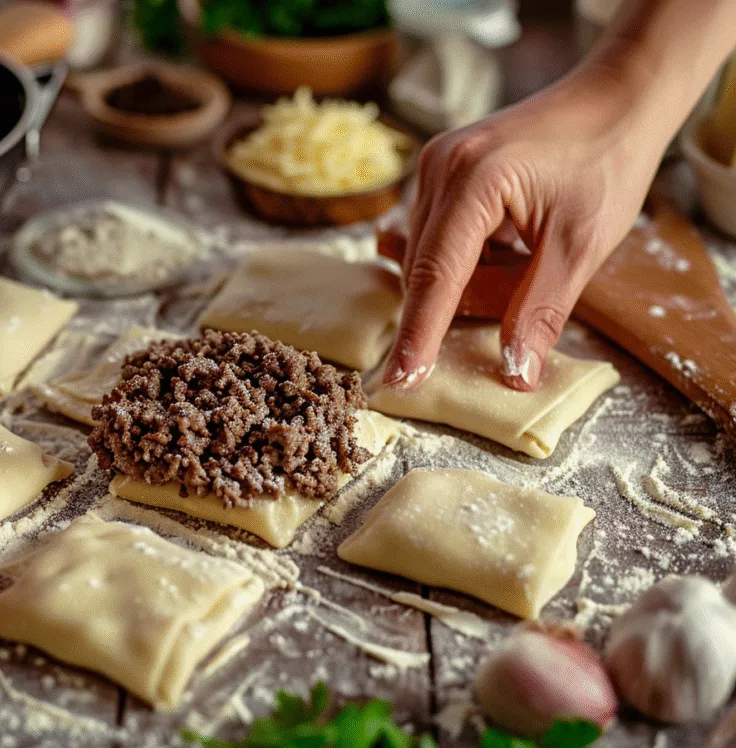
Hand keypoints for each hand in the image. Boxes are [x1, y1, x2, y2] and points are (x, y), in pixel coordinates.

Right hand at [384, 67, 665, 390]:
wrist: (615, 99)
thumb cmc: (606, 162)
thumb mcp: (582, 245)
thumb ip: (540, 311)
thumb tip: (514, 375)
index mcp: (474, 181)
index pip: (435, 277)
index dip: (418, 336)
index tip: (399, 382)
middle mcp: (440, 168)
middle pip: (424, 268)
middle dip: (455, 304)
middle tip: (514, 295)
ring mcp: (434, 165)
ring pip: (426, 255)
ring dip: (464, 277)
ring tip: (522, 251)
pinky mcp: (439, 170)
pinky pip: (433, 234)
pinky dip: (461, 257)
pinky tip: (500, 243)